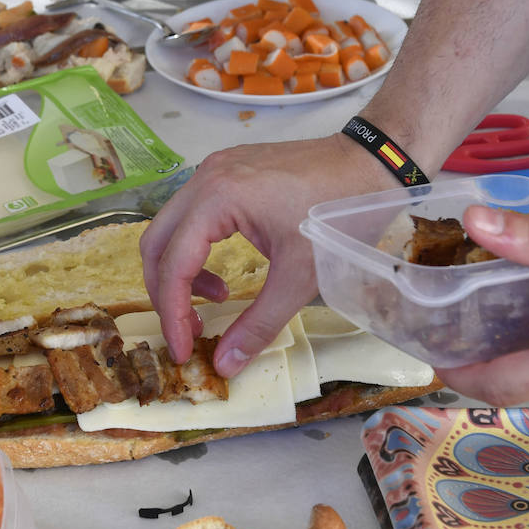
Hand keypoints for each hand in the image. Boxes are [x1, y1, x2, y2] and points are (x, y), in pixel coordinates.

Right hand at [140, 134, 397, 376]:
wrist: (372, 163)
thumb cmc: (339, 215)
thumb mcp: (299, 277)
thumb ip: (257, 324)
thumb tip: (224, 364)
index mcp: (217, 198)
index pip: (173, 263)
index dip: (172, 314)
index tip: (182, 350)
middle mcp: (205, 178)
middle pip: (156, 242)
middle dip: (165, 293)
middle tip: (188, 331)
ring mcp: (214, 169)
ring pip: (170, 227)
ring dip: (181, 270)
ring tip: (217, 299)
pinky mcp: (227, 170)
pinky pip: (192, 214)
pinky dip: (196, 249)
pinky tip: (225, 271)